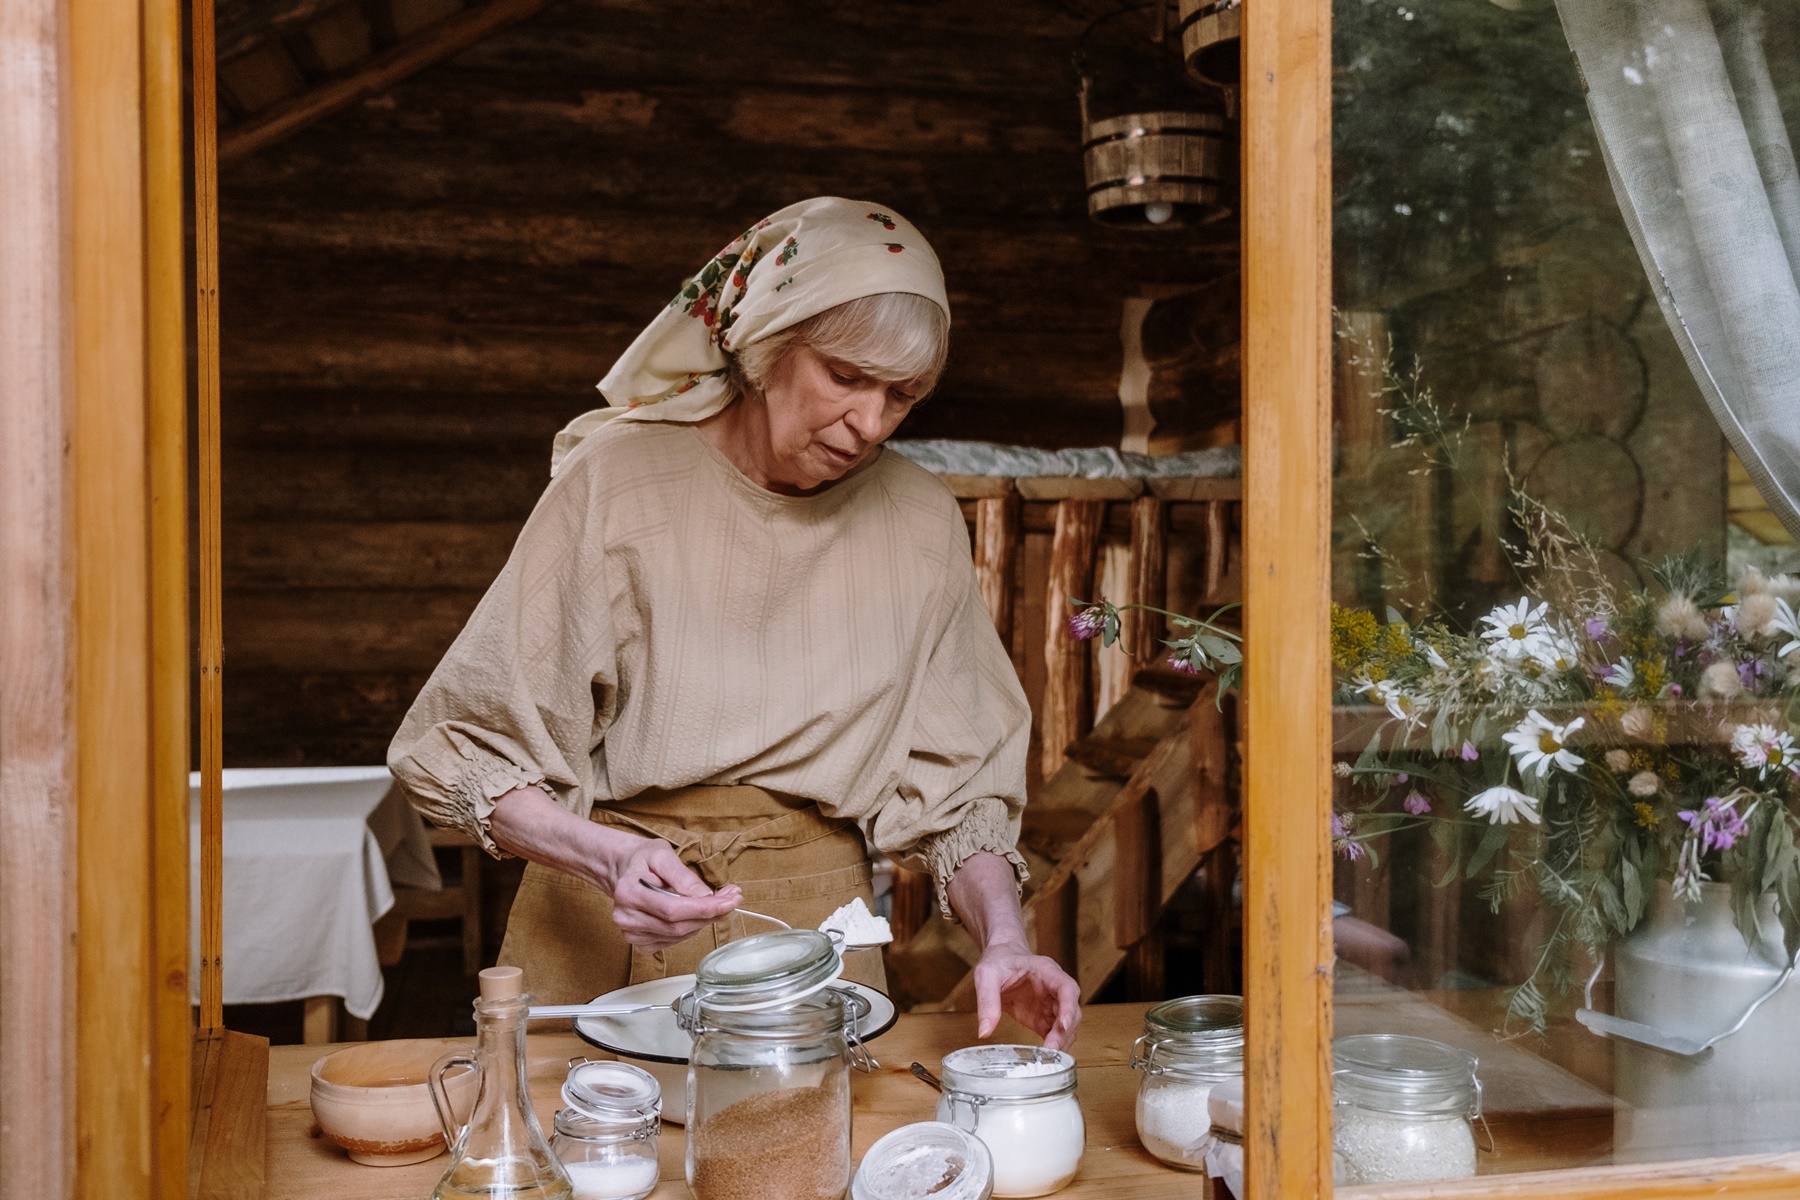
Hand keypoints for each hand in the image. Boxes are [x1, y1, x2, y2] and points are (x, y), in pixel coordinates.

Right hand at [489, 785, 741, 950]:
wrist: (620, 869)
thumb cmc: (641, 859)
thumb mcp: (662, 854)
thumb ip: (682, 876)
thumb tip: (705, 895)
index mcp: (628, 892)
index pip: (673, 909)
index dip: (705, 908)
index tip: (730, 900)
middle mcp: (626, 916)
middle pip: (677, 926)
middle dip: (710, 914)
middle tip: (732, 898)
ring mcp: (630, 932)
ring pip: (678, 936)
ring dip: (704, 922)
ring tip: (720, 902)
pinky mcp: (639, 941)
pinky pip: (672, 941)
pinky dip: (691, 929)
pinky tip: (698, 914)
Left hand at [972, 939, 1081, 1050]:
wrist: (1001, 959)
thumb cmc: (998, 961)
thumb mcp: (986, 975)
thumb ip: (987, 1001)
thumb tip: (985, 1031)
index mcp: (1046, 971)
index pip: (1067, 987)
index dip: (1069, 1006)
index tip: (1064, 1024)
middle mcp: (1054, 988)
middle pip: (1072, 1011)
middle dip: (1064, 1031)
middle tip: (1050, 1050)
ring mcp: (1050, 1004)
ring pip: (1067, 1026)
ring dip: (1061, 1042)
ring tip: (1047, 1058)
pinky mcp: (1044, 1018)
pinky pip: (1055, 1034)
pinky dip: (1053, 1046)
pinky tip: (1045, 1058)